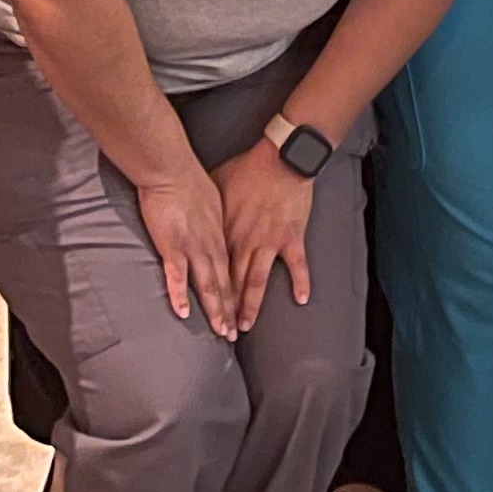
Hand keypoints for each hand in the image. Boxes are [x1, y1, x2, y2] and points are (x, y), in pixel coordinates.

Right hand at [130, 157, 235, 334]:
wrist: (172, 169)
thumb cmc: (190, 180)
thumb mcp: (213, 199)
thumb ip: (215, 219)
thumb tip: (216, 226)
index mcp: (221, 235)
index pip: (232, 270)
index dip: (238, 293)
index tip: (241, 311)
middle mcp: (212, 245)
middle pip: (225, 283)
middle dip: (230, 310)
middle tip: (234, 333)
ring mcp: (193, 247)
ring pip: (208, 285)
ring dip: (216, 310)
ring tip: (221, 332)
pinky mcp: (173, 246)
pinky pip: (177, 276)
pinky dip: (179, 296)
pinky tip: (182, 313)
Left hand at [214, 135, 320, 330]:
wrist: (280, 159)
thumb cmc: (248, 168)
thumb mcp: (217, 184)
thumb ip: (206, 206)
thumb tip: (191, 211)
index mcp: (225, 232)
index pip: (213, 269)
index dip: (206, 292)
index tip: (201, 311)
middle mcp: (245, 242)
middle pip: (233, 282)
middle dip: (226, 309)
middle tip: (222, 332)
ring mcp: (269, 242)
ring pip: (257, 281)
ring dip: (251, 305)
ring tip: (246, 325)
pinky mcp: (291, 237)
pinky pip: (297, 265)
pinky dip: (300, 282)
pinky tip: (301, 300)